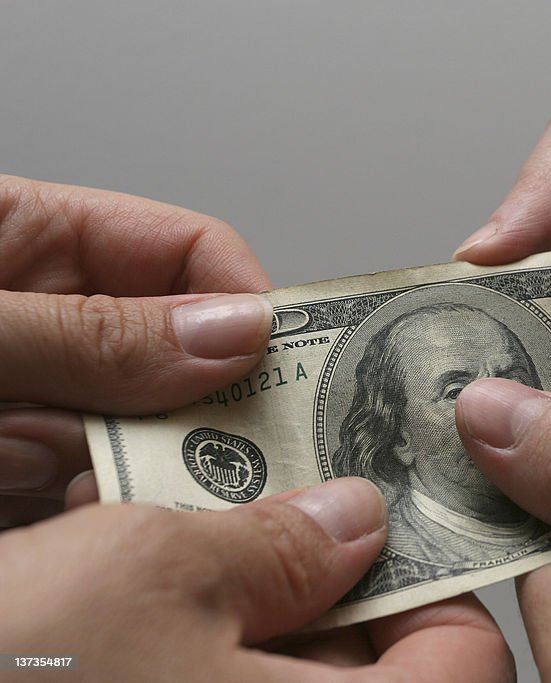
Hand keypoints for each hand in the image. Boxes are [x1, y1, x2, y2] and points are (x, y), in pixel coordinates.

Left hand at [0, 175, 273, 524]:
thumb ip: (92, 331)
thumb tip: (238, 334)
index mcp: (35, 238)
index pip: (190, 254)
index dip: (249, 307)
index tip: (288, 377)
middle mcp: (45, 321)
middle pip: (176, 364)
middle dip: (169, 416)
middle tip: (155, 455)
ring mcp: (29, 399)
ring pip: (128, 444)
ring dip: (91, 470)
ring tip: (13, 458)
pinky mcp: (11, 471)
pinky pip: (73, 496)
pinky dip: (58, 509)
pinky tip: (17, 499)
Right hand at [0, 477, 511, 681]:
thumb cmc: (9, 678)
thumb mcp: (139, 579)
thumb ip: (270, 545)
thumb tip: (355, 519)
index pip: (468, 658)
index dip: (432, 581)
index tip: (378, 524)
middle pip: (371, 673)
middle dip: (321, 589)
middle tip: (271, 513)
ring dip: (245, 616)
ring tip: (176, 550)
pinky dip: (194, 658)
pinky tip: (128, 610)